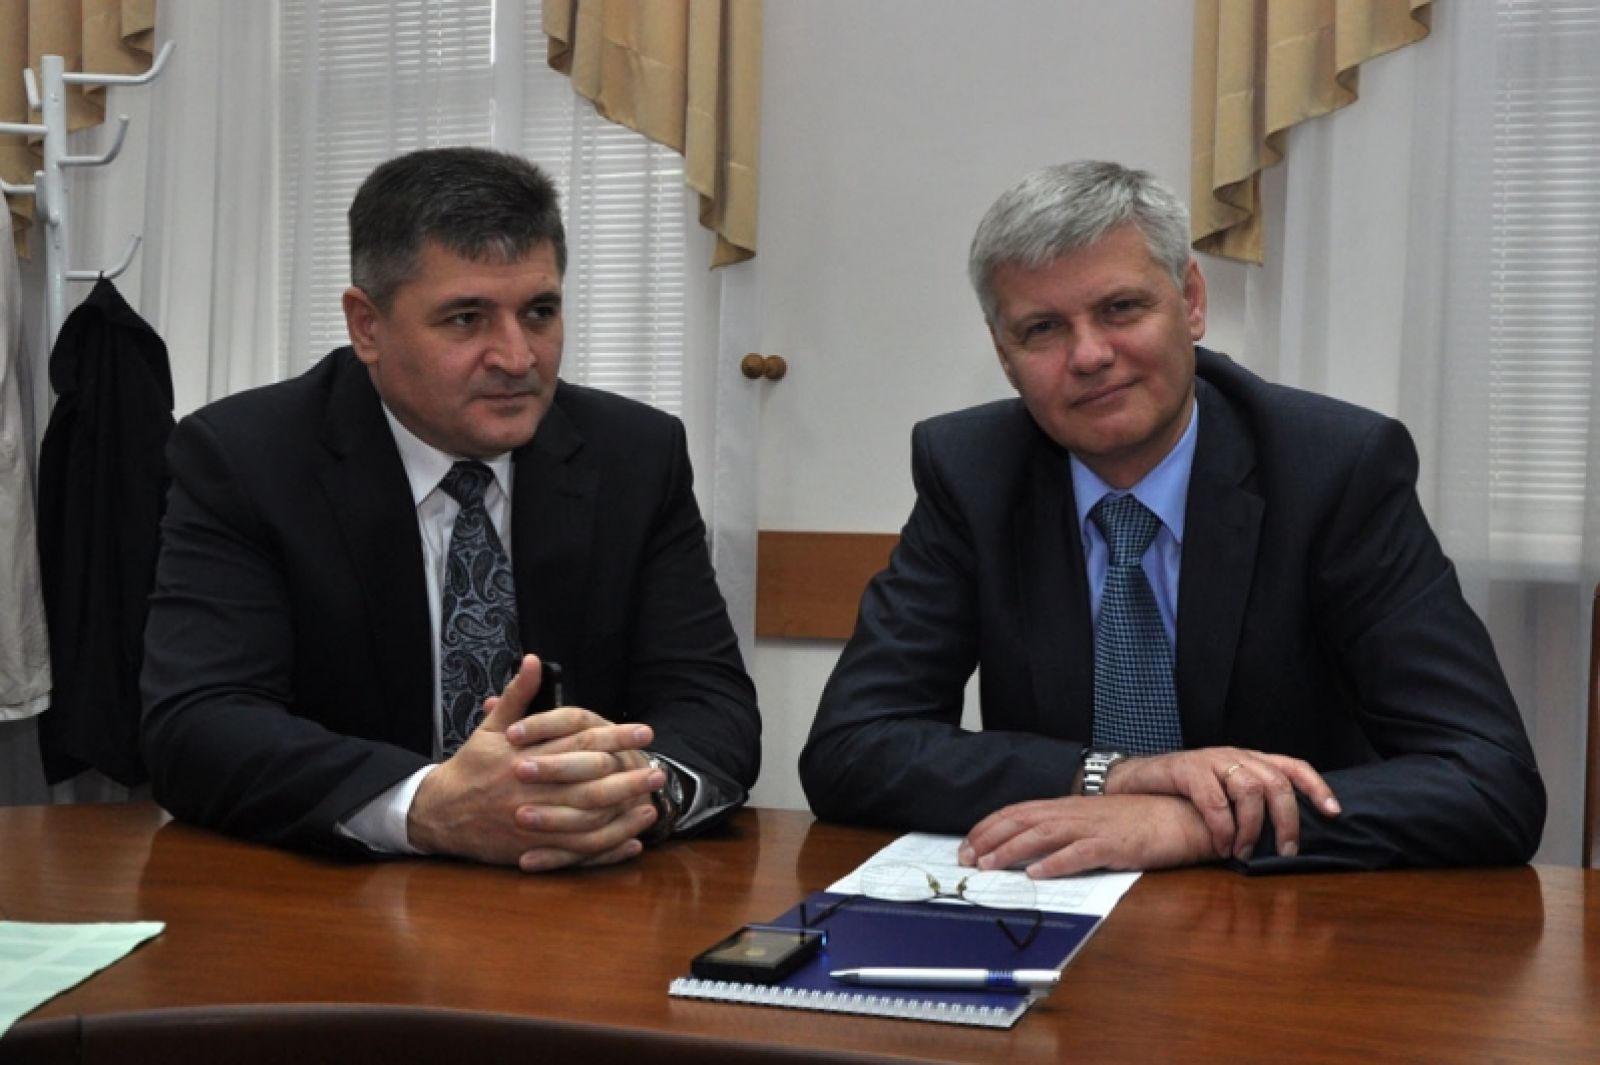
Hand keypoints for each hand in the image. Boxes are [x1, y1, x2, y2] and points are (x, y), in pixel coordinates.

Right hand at [408, 655, 662, 871]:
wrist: (437, 812)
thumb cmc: (470, 767)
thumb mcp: (490, 727)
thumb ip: (518, 695)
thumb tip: (534, 660)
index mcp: (524, 756)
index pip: (579, 743)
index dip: (615, 737)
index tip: (644, 733)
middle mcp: (531, 789)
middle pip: (589, 784)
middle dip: (628, 777)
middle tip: (659, 771)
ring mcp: (532, 824)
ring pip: (586, 822)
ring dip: (623, 816)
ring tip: (652, 806)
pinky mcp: (531, 850)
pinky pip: (575, 854)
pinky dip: (606, 850)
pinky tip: (631, 843)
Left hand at [959, 794, 1216, 876]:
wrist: (1184, 814)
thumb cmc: (1141, 820)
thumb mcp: (1096, 821)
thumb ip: (1067, 829)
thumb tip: (1034, 848)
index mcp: (1070, 806)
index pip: (1019, 811)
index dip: (989, 827)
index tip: (966, 844)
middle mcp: (1077, 812)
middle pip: (1023, 820)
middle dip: (989, 838)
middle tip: (965, 859)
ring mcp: (1095, 827)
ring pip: (1044, 835)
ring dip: (1012, 850)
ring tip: (989, 865)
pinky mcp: (1116, 844)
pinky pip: (1082, 853)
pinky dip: (1057, 862)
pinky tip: (1038, 874)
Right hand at [1107, 748, 1340, 859]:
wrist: (1137, 779)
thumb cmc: (1184, 792)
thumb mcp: (1223, 791)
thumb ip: (1250, 802)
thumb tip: (1285, 835)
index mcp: (1250, 759)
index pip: (1293, 766)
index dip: (1317, 788)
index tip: (1333, 813)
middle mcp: (1235, 755)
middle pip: (1276, 782)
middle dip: (1287, 820)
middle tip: (1285, 851)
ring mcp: (1211, 760)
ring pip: (1249, 790)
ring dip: (1251, 828)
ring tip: (1244, 853)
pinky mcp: (1187, 769)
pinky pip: (1214, 800)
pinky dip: (1223, 827)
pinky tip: (1221, 844)